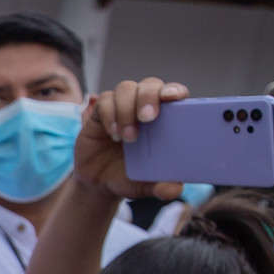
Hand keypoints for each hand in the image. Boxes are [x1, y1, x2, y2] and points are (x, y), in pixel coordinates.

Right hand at [69, 78, 189, 201]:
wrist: (98, 183)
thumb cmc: (129, 178)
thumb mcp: (146, 186)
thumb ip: (161, 187)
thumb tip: (175, 189)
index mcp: (164, 119)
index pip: (174, 94)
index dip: (175, 90)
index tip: (173, 98)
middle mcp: (144, 108)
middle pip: (150, 84)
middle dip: (149, 96)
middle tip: (148, 118)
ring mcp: (122, 107)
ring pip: (126, 88)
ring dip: (127, 109)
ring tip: (128, 137)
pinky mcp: (101, 113)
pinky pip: (105, 101)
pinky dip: (110, 114)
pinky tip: (113, 134)